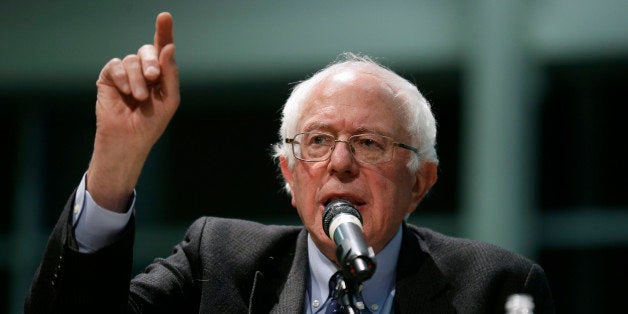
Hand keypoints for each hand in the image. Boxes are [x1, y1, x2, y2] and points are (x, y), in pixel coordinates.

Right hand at [87, 12, 179, 211]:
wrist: (130, 140)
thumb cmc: (152, 122)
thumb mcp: (169, 98)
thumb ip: (170, 73)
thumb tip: (168, 46)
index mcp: (160, 74)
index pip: (162, 48)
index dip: (164, 31)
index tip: (165, 17)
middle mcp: (143, 70)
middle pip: (147, 50)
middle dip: (151, 62)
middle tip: (154, 78)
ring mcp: (125, 74)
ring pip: (131, 59)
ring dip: (138, 78)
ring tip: (139, 97)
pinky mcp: (108, 78)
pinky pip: (115, 66)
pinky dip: (122, 77)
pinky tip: (126, 92)